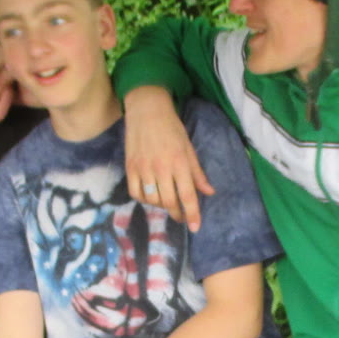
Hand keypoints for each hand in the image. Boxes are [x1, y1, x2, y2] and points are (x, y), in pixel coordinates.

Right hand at [124, 86, 213, 229]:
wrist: (147, 110)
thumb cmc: (172, 128)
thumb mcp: (188, 148)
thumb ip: (197, 172)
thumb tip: (209, 192)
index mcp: (179, 163)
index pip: (187, 195)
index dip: (192, 214)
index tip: (196, 227)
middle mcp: (161, 168)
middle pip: (169, 202)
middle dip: (177, 214)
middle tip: (181, 217)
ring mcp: (143, 168)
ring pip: (152, 200)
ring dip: (161, 206)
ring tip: (167, 203)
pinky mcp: (130, 167)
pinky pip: (136, 192)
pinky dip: (144, 199)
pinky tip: (151, 196)